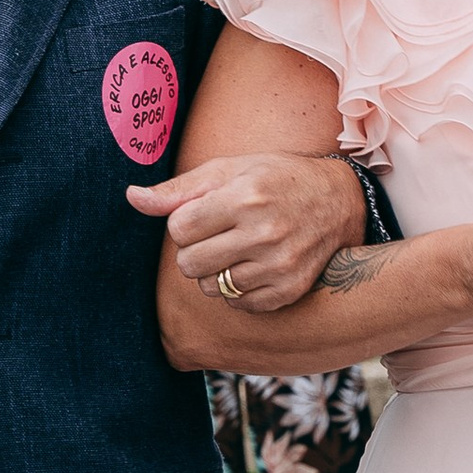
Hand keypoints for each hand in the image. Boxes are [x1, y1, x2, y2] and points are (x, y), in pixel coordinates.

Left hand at [128, 153, 363, 309]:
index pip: (178, 229)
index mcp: (244, 197)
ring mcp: (279, 265)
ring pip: (211, 288)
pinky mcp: (290, 289)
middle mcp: (263, 233)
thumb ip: (179, 189)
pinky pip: (239, 303)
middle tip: (218, 235)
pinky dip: (239, 290)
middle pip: (189, 264)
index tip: (205, 214)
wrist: (340, 200)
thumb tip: (131, 198)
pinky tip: (255, 265)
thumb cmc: (277, 178)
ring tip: (237, 249)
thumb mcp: (229, 169)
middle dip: (195, 250)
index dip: (185, 223)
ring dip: (216, 271)